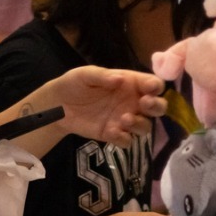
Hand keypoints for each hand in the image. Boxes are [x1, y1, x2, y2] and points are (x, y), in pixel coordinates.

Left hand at [44, 66, 165, 145]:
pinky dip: (123, 138)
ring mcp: (124, 120)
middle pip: (157, 107)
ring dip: (140, 124)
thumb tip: (120, 79)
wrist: (58, 105)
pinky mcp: (113, 134)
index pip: (152, 84)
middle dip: (156, 106)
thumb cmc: (75, 83)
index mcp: (130, 83)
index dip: (155, 86)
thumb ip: (102, 76)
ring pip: (145, 126)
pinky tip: (111, 132)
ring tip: (124, 119)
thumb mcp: (86, 74)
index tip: (149, 89)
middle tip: (144, 104)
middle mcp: (132, 102)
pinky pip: (127, 141)